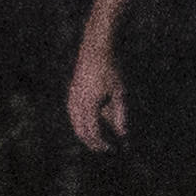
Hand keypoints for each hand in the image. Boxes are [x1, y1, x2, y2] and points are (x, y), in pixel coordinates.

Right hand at [66, 37, 128, 151]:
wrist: (96, 47)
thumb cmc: (111, 68)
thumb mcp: (120, 93)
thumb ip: (120, 116)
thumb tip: (123, 135)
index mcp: (88, 105)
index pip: (93, 132)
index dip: (102, 144)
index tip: (112, 149)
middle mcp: (77, 103)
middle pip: (81, 130)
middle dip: (92, 142)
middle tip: (105, 148)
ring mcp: (72, 96)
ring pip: (75, 122)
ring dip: (86, 133)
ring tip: (98, 137)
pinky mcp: (72, 90)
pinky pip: (73, 113)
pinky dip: (81, 122)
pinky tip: (91, 121)